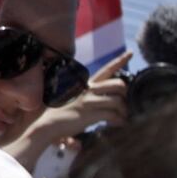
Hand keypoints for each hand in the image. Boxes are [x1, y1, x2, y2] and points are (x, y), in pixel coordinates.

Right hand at [4, 51, 131, 167]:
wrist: (46, 125)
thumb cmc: (60, 114)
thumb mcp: (74, 99)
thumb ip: (88, 96)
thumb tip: (103, 97)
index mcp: (86, 85)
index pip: (106, 69)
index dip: (120, 60)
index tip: (130, 52)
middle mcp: (89, 90)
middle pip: (119, 84)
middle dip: (126, 95)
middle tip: (123, 105)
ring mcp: (89, 102)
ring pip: (118, 101)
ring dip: (123, 111)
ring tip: (120, 118)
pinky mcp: (90, 114)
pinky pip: (113, 115)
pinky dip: (118, 121)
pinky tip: (116, 124)